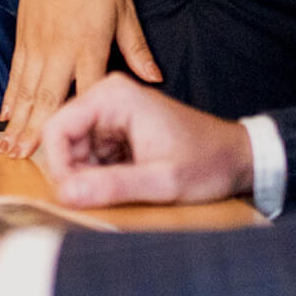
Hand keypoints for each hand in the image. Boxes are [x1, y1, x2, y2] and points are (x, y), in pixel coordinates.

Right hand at [0, 0, 158, 158]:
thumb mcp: (125, 7)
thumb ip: (136, 47)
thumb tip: (155, 78)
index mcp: (88, 44)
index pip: (86, 91)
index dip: (81, 121)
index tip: (77, 150)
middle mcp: (58, 49)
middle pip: (47, 99)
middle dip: (36, 133)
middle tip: (25, 161)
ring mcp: (37, 44)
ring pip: (25, 91)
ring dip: (17, 122)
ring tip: (8, 149)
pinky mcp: (23, 37)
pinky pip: (14, 74)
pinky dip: (9, 97)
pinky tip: (3, 116)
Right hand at [37, 73, 251, 208]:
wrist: (240, 159)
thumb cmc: (208, 163)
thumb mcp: (162, 181)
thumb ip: (113, 187)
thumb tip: (65, 195)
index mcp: (113, 96)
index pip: (56, 128)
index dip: (58, 167)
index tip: (75, 198)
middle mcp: (106, 96)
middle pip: (62, 140)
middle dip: (76, 174)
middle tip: (105, 199)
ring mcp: (111, 112)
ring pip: (74, 151)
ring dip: (89, 178)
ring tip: (125, 191)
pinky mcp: (116, 128)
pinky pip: (90, 155)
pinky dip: (101, 176)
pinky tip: (129, 184)